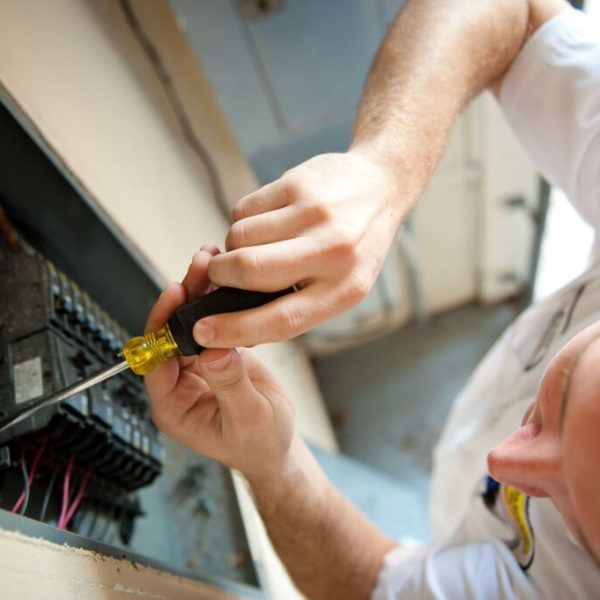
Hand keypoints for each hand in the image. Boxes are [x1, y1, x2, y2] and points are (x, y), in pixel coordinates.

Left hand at [144, 249, 294, 477]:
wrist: (278, 445)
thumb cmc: (261, 443)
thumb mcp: (249, 417)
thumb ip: (230, 385)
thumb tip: (214, 350)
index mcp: (173, 406)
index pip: (154, 360)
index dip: (162, 326)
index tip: (175, 296)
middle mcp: (178, 384)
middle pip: (168, 334)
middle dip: (182, 299)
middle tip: (198, 268)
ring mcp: (196, 367)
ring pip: (187, 324)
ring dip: (197, 293)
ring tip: (209, 263)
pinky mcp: (213, 355)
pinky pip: (208, 324)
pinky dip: (215, 301)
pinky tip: (225, 280)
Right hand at [193, 150, 409, 347]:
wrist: (380, 187)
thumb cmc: (355, 247)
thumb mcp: (340, 288)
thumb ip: (294, 309)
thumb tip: (236, 330)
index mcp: (344, 291)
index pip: (282, 320)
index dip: (235, 330)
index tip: (203, 331)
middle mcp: (332, 252)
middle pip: (251, 270)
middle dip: (220, 275)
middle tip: (219, 273)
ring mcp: (315, 214)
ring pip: (240, 236)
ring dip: (232, 246)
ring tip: (255, 244)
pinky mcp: (298, 184)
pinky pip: (244, 208)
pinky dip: (243, 220)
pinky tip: (267, 220)